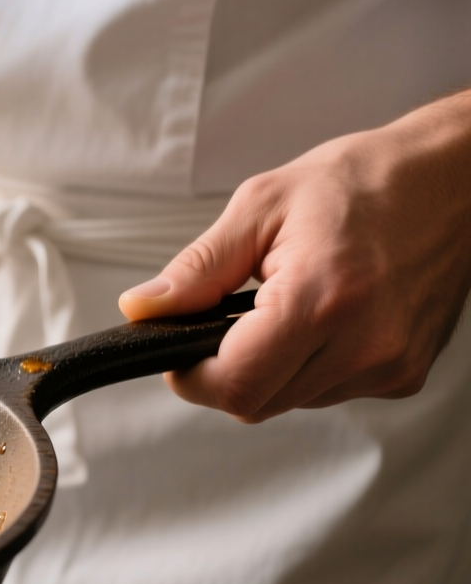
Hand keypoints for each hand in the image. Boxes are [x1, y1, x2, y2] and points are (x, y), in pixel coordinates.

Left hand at [118, 90, 470, 422]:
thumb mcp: (262, 206)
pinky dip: (307, 365)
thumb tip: (143, 309)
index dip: (191, 376)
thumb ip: (197, 269)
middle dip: (225, 370)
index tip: (178, 351)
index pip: (236, 384)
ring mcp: (391, 365)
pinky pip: (327, 391)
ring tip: (284, 305)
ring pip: (289, 401)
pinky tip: (322, 317)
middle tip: (226, 319)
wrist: (454, 181)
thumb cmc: (365, 182)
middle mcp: (366, 343)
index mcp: (324, 298)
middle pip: (257, 402)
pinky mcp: (404, 375)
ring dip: (269, 367)